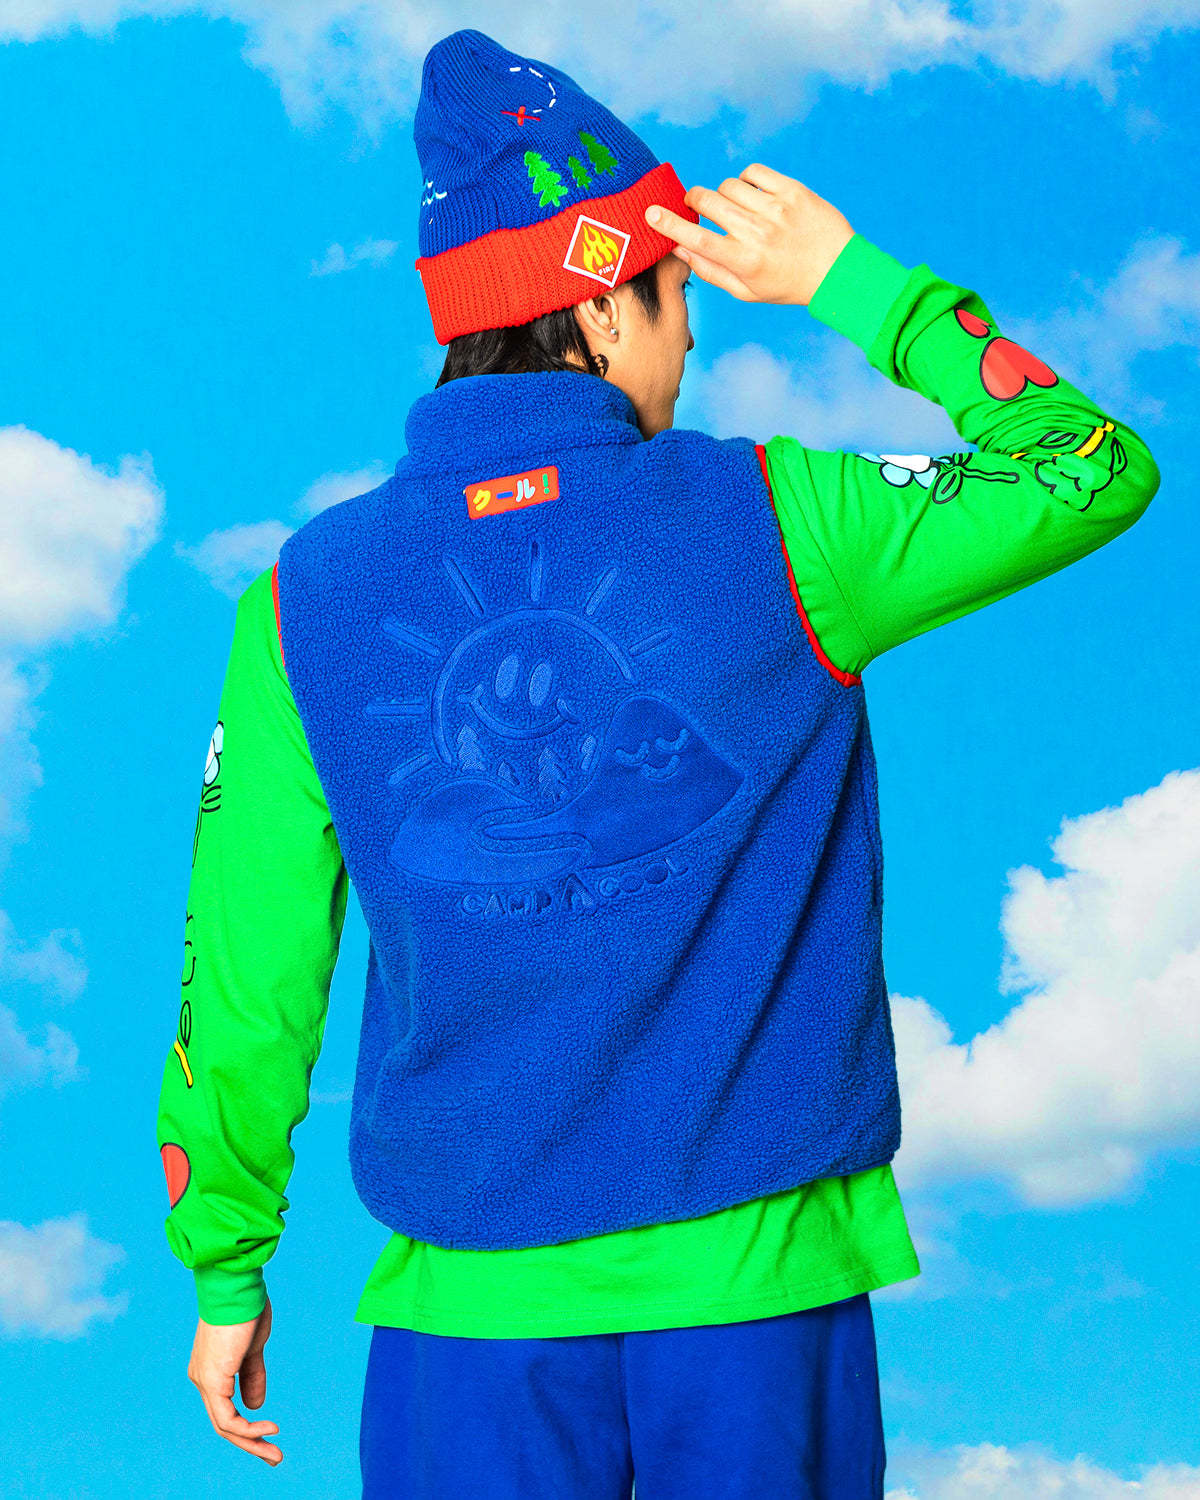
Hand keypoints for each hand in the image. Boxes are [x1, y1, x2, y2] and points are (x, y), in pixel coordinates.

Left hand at [187, 1292, 281, 1465]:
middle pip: (223, 1423)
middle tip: (275, 1457)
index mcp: (210, 1370)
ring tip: (276, 1454)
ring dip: (252, 1443)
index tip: (272, 1432)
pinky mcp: (213, 1380)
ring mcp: (204, 1380)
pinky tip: (270, 1428)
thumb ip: (252, 1376)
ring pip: (225, 1425)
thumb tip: (256, 1405)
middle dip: (250, 1444)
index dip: (248, 1426)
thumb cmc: (245, 1309)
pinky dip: (249, 1428)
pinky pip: (228, 1417)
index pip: (225, 1408)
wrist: (236, 1287)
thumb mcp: (253, 1349)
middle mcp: (201, 1378)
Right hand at [645, 163, 854, 306]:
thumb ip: (710, 271)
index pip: (697, 240)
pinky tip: (754, 195)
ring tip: (736, 207)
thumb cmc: (787, 284)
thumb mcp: (746, 291)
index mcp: (744, 261)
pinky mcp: (792, 190)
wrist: (837, 269)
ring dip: (724, 193)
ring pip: (728, 185)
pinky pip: (753, 172)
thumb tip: (678, 249)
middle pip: (708, 202)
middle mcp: (758, 233)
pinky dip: (746, 180)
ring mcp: (777, 209)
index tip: (651, 214)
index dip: (670, 225)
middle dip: (694, 200)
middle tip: (696, 205)